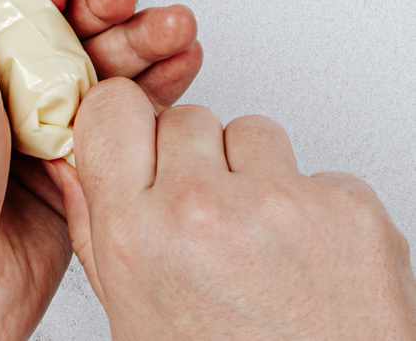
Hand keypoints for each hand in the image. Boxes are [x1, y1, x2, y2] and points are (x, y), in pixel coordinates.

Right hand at [51, 80, 415, 339]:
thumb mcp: (133, 313)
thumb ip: (97, 227)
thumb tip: (71, 163)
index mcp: (137, 235)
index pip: (112, 108)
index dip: (127, 123)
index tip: (137, 141)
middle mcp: (203, 211)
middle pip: (187, 119)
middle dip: (197, 160)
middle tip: (211, 222)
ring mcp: (280, 206)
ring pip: (254, 133)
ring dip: (258, 175)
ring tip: (264, 244)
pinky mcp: (350, 211)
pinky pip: (321, 173)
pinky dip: (319, 210)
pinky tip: (312, 261)